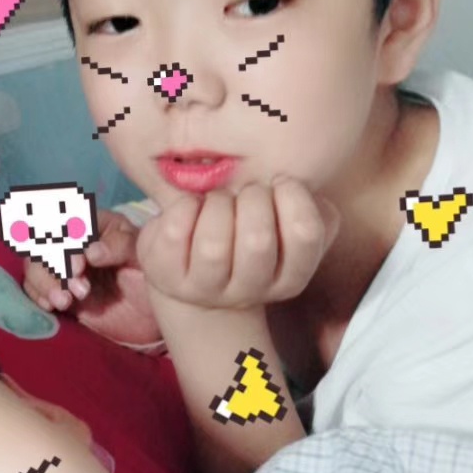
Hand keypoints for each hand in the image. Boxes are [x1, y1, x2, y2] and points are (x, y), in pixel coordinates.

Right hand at [21, 208, 162, 345]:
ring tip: (65, 302)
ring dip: (44, 282)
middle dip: (55, 266)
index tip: (79, 266)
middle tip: (80, 289)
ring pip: (35, 264)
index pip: (68, 219)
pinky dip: (37, 294)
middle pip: (45, 241)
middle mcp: (74, 241)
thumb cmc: (149, 277)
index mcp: (96, 223)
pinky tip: (52, 306)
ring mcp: (62, 265)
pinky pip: (33, 286)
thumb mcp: (142, 258)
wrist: (149, 314)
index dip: (66, 240)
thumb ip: (120, 247)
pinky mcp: (56, 288)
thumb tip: (91, 252)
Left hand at [136, 178, 339, 310]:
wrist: (193, 273)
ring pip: (213, 245)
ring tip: (217, 199)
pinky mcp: (166, 276)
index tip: (280, 182)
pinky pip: (175, 234)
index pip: (306, 234)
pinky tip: (191, 205)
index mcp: (288, 279)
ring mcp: (204, 289)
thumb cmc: (245, 234)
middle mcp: (249, 292)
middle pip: (258, 240)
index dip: (294, 196)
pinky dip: (184, 206)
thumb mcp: (283, 223)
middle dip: (252, 198)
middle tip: (245, 191)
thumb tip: (297, 180)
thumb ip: (306, 204)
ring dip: (217, 204)